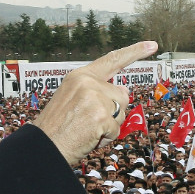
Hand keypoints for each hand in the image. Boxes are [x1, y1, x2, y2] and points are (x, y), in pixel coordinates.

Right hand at [32, 41, 156, 164]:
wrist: (42, 148)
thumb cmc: (57, 128)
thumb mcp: (74, 100)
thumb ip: (98, 92)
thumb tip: (125, 93)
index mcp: (79, 76)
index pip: (112, 60)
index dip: (134, 52)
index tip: (152, 45)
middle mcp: (87, 82)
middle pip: (122, 96)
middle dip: (113, 112)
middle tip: (88, 122)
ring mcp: (94, 97)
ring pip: (121, 113)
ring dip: (109, 126)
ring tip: (86, 130)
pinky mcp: (100, 115)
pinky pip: (116, 130)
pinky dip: (105, 138)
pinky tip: (88, 138)